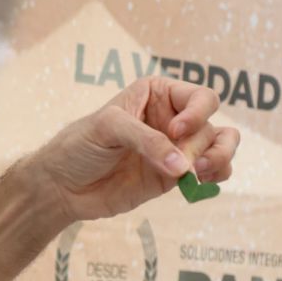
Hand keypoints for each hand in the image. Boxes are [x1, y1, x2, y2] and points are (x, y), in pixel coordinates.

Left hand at [38, 77, 240, 222]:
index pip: (200, 97)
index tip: (173, 132)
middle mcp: (173, 118)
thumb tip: (183, 167)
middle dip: (202, 145)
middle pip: (211, 124)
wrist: (61, 186)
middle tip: (184, 165)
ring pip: (219, 146)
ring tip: (200, 174)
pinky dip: (216, 176)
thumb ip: (146, 141)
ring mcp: (175, 148)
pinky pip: (210, 172)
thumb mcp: (107, 128)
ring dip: (220, 158)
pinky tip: (203, 184)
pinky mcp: (174, 177)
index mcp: (158, 94)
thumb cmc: (79, 146)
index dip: (196, 113)